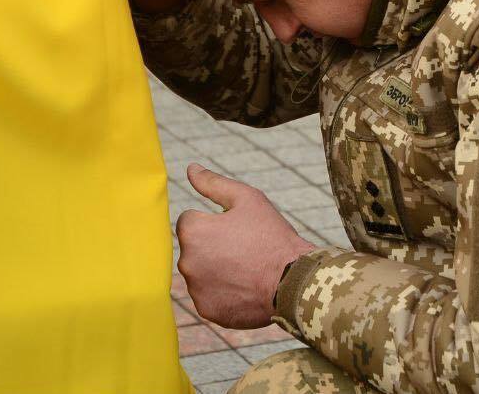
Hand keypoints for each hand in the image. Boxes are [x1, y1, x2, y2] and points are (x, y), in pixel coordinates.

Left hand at [176, 164, 316, 329]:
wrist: (292, 281)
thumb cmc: (271, 236)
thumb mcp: (247, 200)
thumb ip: (213, 183)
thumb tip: (191, 168)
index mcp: (192, 231)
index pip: (190, 221)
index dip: (215, 222)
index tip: (238, 230)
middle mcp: (186, 261)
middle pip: (194, 248)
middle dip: (212, 246)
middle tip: (245, 249)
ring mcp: (195, 289)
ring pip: (201, 273)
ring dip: (216, 269)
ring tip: (247, 269)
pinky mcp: (206, 310)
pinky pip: (209, 296)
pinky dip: (223, 292)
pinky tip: (245, 286)